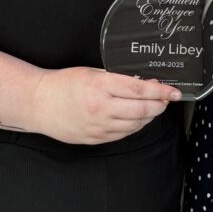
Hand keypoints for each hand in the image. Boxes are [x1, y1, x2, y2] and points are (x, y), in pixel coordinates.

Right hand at [31, 67, 180, 144]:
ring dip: (150, 116)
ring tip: (153, 107)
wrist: (39, 104)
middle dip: (160, 105)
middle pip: (143, 110)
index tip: (174, 90)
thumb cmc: (64, 84)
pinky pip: (124, 134)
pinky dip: (135, 126)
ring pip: (136, 125)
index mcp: (100, 87)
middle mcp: (101, 108)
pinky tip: (137, 118)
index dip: (161, 90)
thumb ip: (117, 78)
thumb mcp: (91, 73)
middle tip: (166, 98)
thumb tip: (145, 82)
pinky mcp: (96, 138)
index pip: (140, 89)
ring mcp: (99, 126)